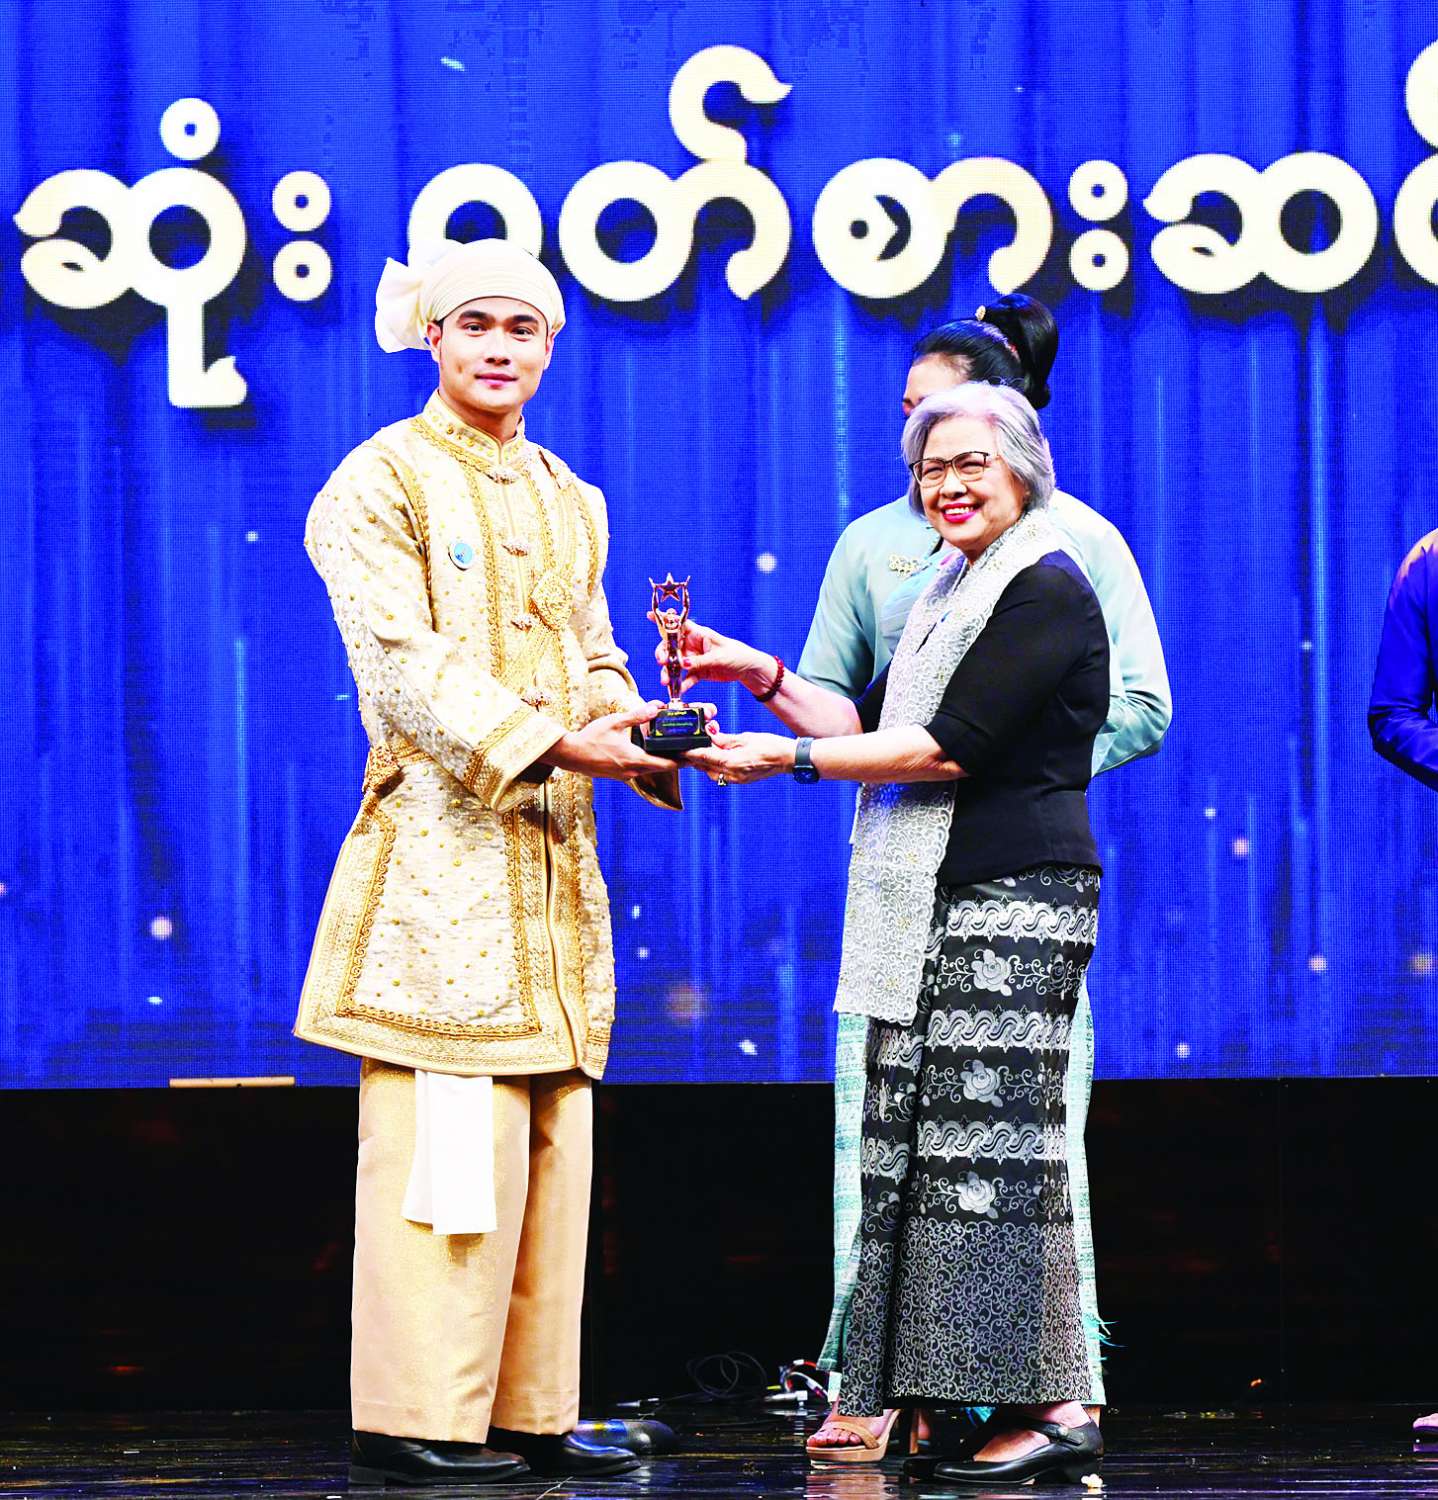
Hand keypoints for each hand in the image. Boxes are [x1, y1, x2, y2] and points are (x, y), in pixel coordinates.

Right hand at [542, 703, 677, 781]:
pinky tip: (649, 752)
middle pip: (662, 768)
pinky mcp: (620, 775)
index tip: (694, 755)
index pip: (668, 764)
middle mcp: (633, 771)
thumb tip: (656, 707)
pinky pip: (640, 769)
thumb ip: (637, 716)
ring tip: (673, 749)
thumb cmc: (591, 738)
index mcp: (635, 759)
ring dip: (662, 761)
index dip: (683, 760)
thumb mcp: (615, 722)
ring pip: (651, 769)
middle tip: (688, 749)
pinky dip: (649, 762)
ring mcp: (626, 775)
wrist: (571, 755)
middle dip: (676, 760)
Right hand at [648, 614, 772, 695]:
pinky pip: (686, 678)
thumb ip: (699, 661)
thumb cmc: (736, 655)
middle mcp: (692, 645)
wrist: (747, 670)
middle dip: (663, 654)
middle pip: (671, 647)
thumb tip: (682, 664)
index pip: (678, 624)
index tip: (649, 615)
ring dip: (669, 672)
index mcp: (698, 634)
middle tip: (661, 662)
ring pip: (676, 664)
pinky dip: (681, 684)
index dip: (663, 620)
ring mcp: (694, 659)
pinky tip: (677, 690)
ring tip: (665, 681)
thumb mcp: (718, 657)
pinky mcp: (698, 672)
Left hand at [682, 730, 796, 784]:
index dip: (689, 752)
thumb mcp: (744, 737)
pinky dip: (714, 766)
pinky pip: (720, 775)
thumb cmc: (770, 745)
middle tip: (689, 744)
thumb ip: (724, 739)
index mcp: (731, 762)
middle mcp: (731, 774)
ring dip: (704, 762)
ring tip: (703, 749)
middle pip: (703, 766)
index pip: (703, 756)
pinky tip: (717, 756)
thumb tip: (709, 735)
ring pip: (710, 772)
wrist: (787, 759)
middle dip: (695, 756)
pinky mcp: (740, 781)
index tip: (679, 747)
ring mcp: (736, 780)